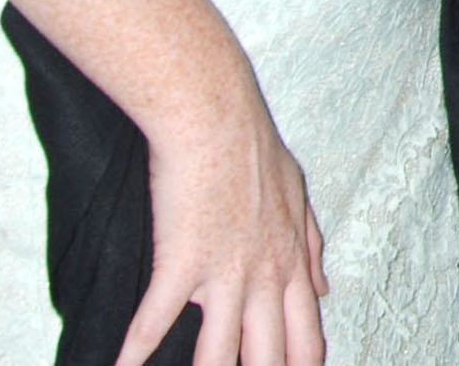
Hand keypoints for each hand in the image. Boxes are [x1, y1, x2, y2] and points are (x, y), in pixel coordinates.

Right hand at [118, 83, 329, 365]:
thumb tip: (324, 291)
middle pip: (269, 359)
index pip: (307, 341)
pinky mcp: (180, 263)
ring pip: (218, 356)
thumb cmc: (254, 151)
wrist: (215, 116)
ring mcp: (224, 274)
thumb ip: (311, 250)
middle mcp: (265, 278)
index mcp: (292, 265)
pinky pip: (154, 323)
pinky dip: (134, 354)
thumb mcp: (298, 198)